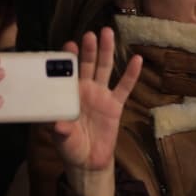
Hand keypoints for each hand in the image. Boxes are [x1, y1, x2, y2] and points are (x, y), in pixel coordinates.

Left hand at [53, 27, 141, 195]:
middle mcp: (85, 90)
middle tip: (90, 34)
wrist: (89, 161)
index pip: (68, 73)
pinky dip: (131, 74)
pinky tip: (137, 59)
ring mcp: (101, 95)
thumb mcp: (62, 140)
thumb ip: (60, 130)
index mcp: (69, 95)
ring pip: (105, 69)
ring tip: (108, 33)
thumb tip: (58, 125)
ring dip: (106, 52)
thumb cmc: (71, 146)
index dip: (69, 59)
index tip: (69, 45)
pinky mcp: (116, 105)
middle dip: (89, 50)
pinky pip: (124, 87)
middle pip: (88, 65)